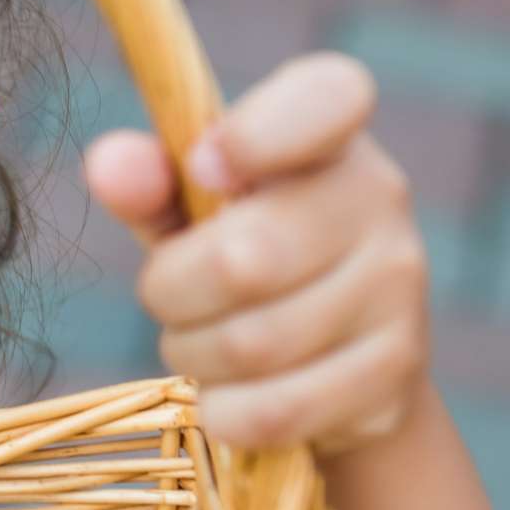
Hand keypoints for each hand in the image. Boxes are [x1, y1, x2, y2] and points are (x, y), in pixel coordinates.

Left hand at [83, 53, 428, 454]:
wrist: (341, 356)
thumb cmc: (245, 252)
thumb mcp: (190, 209)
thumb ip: (149, 182)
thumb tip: (109, 165)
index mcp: (331, 134)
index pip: (327, 97)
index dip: (256, 132)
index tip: (206, 167)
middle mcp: (380, 198)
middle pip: (243, 259)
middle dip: (172, 292)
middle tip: (169, 295)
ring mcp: (399, 286)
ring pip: (250, 344)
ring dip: (192, 353)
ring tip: (200, 341)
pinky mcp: (396, 370)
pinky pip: (275, 409)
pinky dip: (226, 411)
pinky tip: (229, 395)